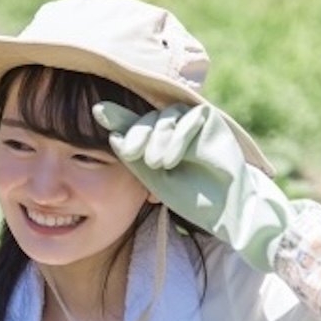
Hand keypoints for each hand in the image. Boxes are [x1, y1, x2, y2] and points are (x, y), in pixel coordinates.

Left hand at [93, 102, 294, 270]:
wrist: (224, 207)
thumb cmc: (187, 195)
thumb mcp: (152, 176)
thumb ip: (133, 157)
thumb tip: (111, 135)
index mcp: (156, 138)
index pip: (134, 122)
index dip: (117, 117)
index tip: (96, 112)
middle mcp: (173, 126)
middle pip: (149, 117)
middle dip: (136, 132)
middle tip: (129, 152)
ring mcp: (193, 121)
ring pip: (167, 116)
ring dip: (158, 137)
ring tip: (154, 162)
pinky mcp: (211, 121)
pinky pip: (191, 119)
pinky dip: (177, 137)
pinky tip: (169, 159)